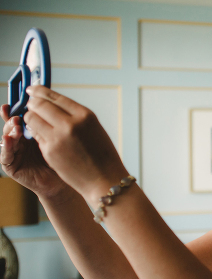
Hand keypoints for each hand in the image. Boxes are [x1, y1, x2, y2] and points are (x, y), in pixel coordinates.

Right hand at [1, 104, 68, 197]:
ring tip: (16, 124)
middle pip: (13, 123)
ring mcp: (15, 152)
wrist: (64, 185)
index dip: (23, 106)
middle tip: (19, 110)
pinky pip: (5, 155)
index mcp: (34, 132)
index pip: (24, 115)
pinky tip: (8, 139)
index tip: (25, 97)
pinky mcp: (12, 166)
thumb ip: (51, 124)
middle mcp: (22, 140)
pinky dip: (6, 146)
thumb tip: (51, 102)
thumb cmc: (66, 161)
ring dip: (10, 129)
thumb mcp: (59, 138)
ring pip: (7, 136)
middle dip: (14, 115)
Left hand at [23, 86, 127, 201]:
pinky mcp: (49, 152)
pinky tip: (42, 134)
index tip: (32, 89)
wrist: (105, 180)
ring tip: (36, 120)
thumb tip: (52, 104)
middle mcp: (71, 124)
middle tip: (31, 104)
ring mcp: (58, 138)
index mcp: (85, 115)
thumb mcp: (94, 128)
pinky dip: (35, 133)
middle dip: (32, 103)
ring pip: (31, 119)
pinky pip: (35, 136)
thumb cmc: (102, 155)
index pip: (55, 96)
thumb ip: (74, 115)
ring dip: (31, 117)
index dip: (39, 90)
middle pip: (39, 104)